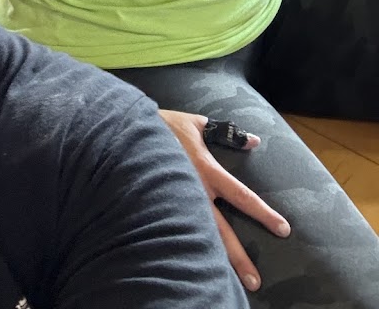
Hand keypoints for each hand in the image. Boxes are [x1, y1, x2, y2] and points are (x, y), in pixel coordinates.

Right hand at [159, 108, 289, 292]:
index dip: (263, 213)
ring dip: (215, 262)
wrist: (125, 132)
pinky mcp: (158, 207)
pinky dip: (186, 250)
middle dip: (239, 257)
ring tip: (225, 286)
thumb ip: (227, 133)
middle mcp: (194, 191)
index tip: (283, 229)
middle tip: (256, 281)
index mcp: (207, 170)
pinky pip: (175, 232)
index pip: (241, 196)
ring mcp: (175, 202)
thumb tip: (254, 141)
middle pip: (221, 231)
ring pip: (199, 238)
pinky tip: (193, 268)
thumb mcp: (196, 123)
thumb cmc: (162, 126)